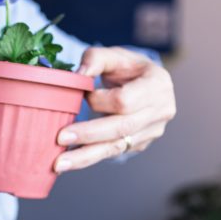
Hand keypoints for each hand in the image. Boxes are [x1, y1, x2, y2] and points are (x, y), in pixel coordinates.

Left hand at [55, 47, 175, 172]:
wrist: (144, 83)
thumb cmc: (126, 67)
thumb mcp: (113, 55)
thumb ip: (95, 58)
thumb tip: (77, 76)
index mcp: (157, 84)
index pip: (125, 100)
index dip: (100, 100)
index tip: (83, 96)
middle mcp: (161, 110)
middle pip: (121, 128)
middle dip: (89, 134)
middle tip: (60, 139)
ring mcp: (153, 131)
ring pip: (117, 147)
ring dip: (85, 156)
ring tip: (59, 164)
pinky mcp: (141, 144)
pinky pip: (113, 153)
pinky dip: (89, 157)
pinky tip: (69, 162)